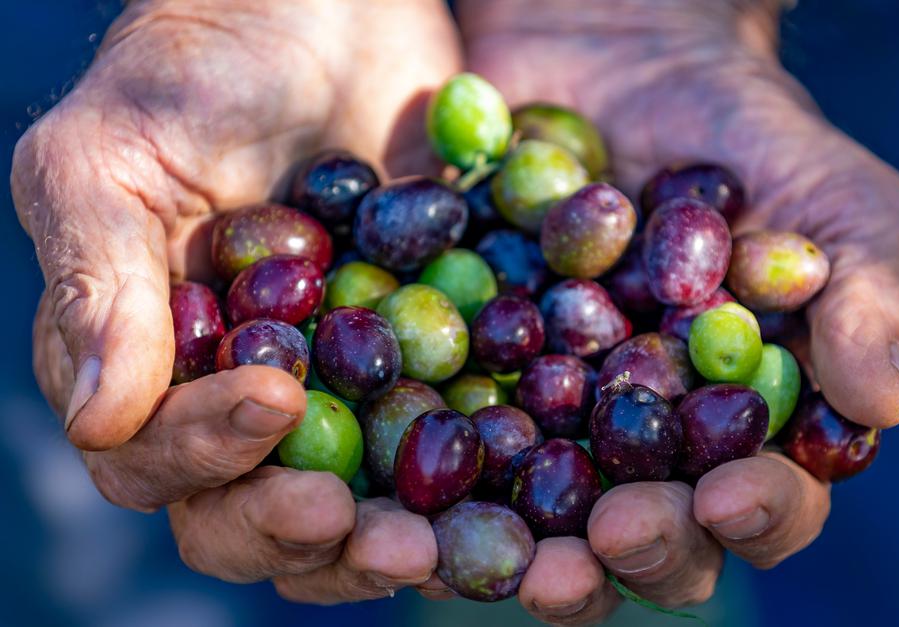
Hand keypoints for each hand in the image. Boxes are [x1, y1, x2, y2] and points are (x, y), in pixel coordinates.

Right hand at [14, 0, 458, 599]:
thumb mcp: (115, 156)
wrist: (319, 12)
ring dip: (387, 535)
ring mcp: (337, 386)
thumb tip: (93, 416)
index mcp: (152, 366)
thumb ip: (100, 280)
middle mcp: (238, 396)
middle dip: (300, 530)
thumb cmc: (195, 68)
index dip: (204, 457)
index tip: (274, 405)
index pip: (153, 459)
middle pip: (251, 510)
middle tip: (364, 526)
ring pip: (350, 500)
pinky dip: (470, 474)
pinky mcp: (419, 361)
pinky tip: (511, 478)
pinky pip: (441, 436)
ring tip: (434, 542)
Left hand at [460, 0, 898, 621]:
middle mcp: (638, 443)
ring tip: (512, 552)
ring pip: (532, 515)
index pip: (758, 502)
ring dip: (522, 547)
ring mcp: (544, 414)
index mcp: (736, 428)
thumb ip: (864, 299)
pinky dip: (425, 456)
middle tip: (610, 534)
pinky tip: (407, 474)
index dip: (754, 515)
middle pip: (641, 535)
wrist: (621, 59)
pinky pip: (438, 426)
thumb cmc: (749, 136)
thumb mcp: (836, 201)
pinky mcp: (463, 371)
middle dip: (634, 549)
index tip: (729, 495)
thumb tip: (878, 405)